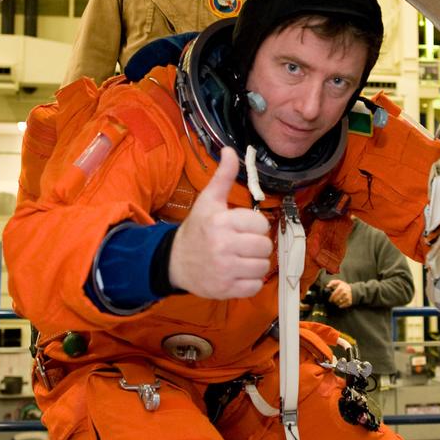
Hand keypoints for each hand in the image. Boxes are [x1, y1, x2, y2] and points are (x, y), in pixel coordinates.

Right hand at [169, 147, 271, 298]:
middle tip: (242, 244)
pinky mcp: (226, 290)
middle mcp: (223, 246)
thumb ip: (223, 176)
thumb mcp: (208, 201)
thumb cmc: (197, 229)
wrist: (174, 261)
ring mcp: (225, 270)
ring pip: (263, 267)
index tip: (242, 228)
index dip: (255, 227)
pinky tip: (237, 273)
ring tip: (240, 259)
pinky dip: (250, 282)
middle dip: (256, 245)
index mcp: (221, 222)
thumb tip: (230, 150)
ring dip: (255, 263)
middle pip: (265, 247)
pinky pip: (255, 286)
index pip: (261, 225)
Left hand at [325, 279, 352, 307]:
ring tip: (336, 303)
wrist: (352, 290)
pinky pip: (344, 305)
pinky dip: (341, 306)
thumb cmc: (343, 286)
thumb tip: (327, 286)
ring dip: (337, 303)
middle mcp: (344, 292)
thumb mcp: (338, 282)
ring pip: (340, 303)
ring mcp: (347, 297)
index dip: (331, 298)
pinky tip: (339, 305)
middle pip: (336, 299)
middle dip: (333, 301)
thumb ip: (332, 282)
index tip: (330, 300)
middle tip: (332, 302)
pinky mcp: (349, 301)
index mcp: (341, 288)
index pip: (334, 294)